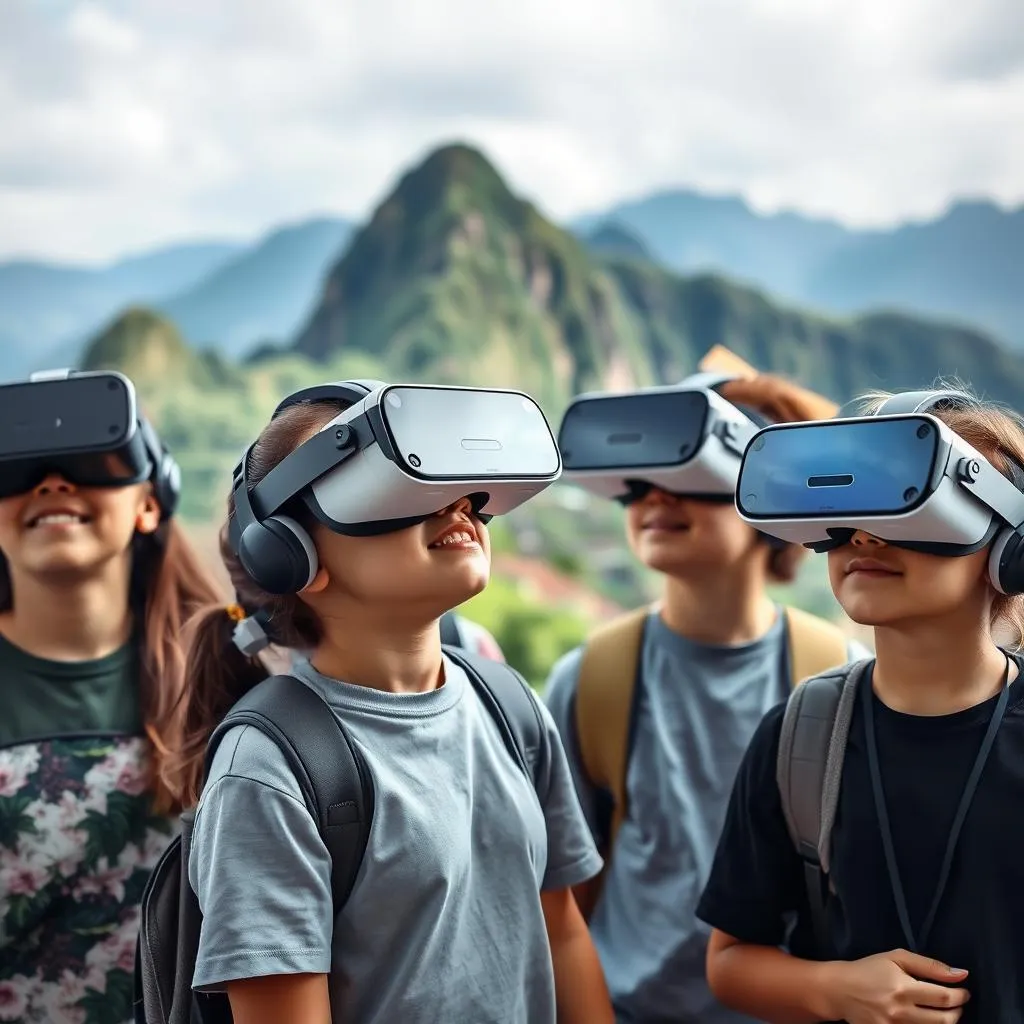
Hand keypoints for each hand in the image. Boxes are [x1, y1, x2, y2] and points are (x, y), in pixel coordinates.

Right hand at [826, 949, 969, 1022]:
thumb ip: (929, 965)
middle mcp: (901, 1012)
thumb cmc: (869, 969)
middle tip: (957, 1004)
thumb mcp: (896, 958)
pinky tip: (926, 1019)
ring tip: (943, 1012)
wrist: (840, 990)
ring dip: (946, 1022)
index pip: (944, 998)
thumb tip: (961, 973)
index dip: (960, 996)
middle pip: (944, 1020)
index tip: (964, 992)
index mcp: (903, 988)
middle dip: (957, 1012)